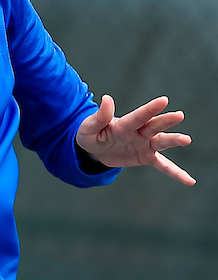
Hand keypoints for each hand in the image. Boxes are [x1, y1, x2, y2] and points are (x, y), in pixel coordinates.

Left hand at [75, 95, 193, 184]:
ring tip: (186, 140)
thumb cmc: (91, 135)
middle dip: (165, 121)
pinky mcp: (146, 157)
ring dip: (173, 141)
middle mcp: (138, 132)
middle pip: (153, 126)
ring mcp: (144, 145)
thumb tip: (106, 98)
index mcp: (124, 124)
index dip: (149, 109)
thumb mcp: (89, 127)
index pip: (137, 116)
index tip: (163, 100)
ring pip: (161, 142)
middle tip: (178, 115)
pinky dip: (176, 173)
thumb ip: (99, 116)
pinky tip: (189, 180)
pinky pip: (163, 166)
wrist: (93, 150)